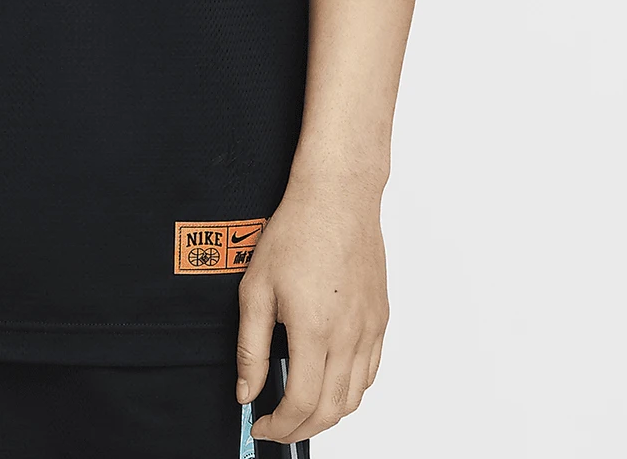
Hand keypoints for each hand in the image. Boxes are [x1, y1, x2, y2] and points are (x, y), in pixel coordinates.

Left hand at [236, 177, 388, 443]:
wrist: (336, 198)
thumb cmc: (295, 233)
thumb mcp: (255, 288)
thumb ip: (250, 347)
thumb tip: (246, 392)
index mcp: (314, 331)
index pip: (301, 403)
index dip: (279, 426)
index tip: (260, 425)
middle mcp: (349, 337)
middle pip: (331, 410)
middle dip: (300, 428)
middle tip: (276, 426)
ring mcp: (370, 330)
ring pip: (355, 397)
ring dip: (327, 414)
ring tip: (299, 408)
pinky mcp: (381, 319)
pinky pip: (371, 372)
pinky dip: (350, 390)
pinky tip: (329, 382)